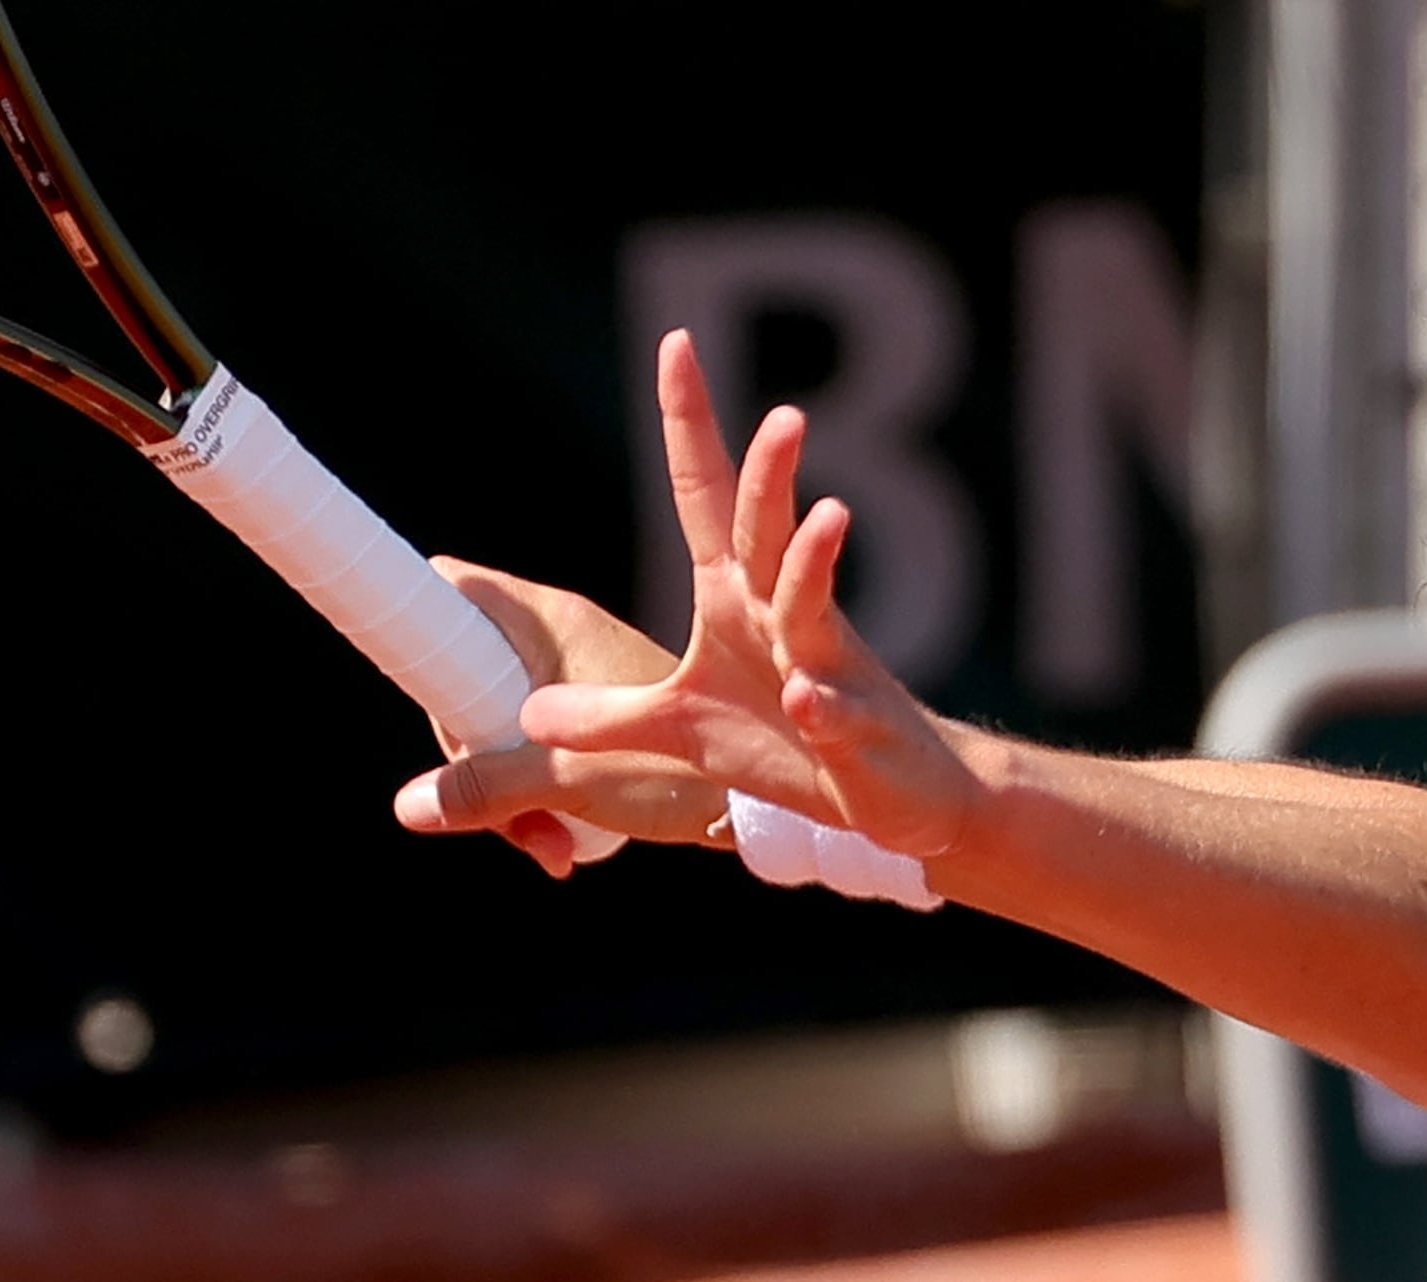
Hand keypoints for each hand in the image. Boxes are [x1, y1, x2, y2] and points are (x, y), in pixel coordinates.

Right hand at [392, 560, 733, 876]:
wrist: (780, 797)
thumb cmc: (683, 772)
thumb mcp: (568, 779)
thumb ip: (485, 786)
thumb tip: (407, 805)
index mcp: (551, 619)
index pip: (451, 585)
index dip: (415, 621)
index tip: (414, 680)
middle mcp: (566, 634)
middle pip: (466, 672)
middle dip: (469, 749)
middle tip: (502, 811)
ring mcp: (589, 677)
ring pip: (504, 722)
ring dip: (508, 786)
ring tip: (548, 842)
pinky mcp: (610, 718)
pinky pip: (543, 747)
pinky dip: (544, 794)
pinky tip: (566, 843)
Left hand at [520, 330, 989, 861]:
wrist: (898, 791)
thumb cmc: (794, 748)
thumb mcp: (681, 732)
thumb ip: (605, 716)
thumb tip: (528, 708)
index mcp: (740, 598)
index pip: (707, 497)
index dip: (693, 424)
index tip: (678, 344)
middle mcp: (785, 617)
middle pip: (769, 532)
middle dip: (772, 475)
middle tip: (784, 414)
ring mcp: (825, 670)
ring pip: (817, 606)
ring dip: (817, 562)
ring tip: (828, 512)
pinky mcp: (854, 733)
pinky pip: (835, 712)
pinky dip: (822, 706)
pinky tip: (806, 699)